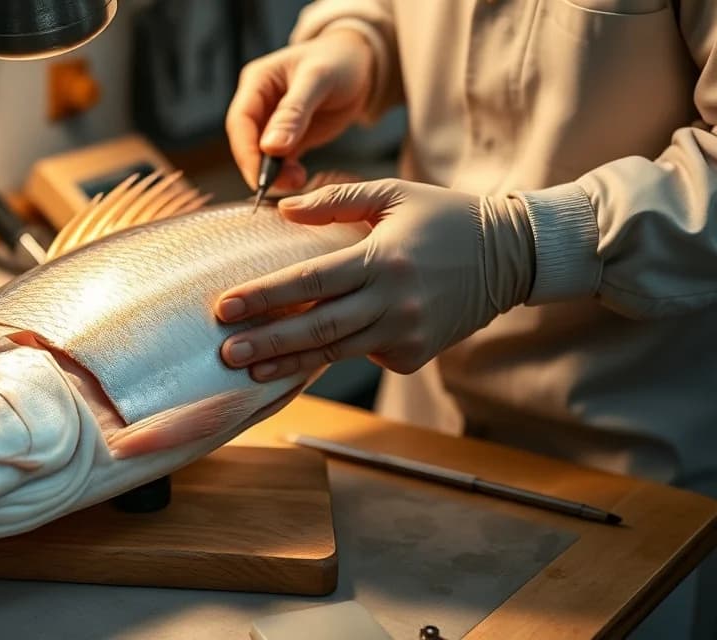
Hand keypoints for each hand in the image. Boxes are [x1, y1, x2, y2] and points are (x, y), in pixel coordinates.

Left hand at [215, 179, 535, 378]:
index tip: (225, 307)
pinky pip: (364, 357)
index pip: (309, 280)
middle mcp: (393, 301)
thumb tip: (282, 210)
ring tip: (248, 370)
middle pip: (315, 326)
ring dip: (288, 363)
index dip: (264, 296)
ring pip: (334, 352)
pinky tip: (299, 361)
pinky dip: (333, 356)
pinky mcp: (415, 354)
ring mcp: (406, 332)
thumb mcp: (392, 195)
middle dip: (266, 342)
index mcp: (382, 258)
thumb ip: (335, 201)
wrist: (511, 254)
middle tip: (225, 352)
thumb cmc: (446, 217)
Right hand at [226, 29, 373, 191]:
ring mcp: (272, 122)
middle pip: (246, 141)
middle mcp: (259, 103)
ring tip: (296, 181)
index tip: (259, 176)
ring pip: (261, 155)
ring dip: (274, 173)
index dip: (246, 151)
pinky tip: (298, 179)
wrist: (361, 64)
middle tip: (281, 184)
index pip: (240, 121)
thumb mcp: (318, 80)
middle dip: (259, 166)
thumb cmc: (339, 61)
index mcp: (257, 82)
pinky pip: (279, 161)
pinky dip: (285, 173)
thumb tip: (270, 147)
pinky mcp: (287, 138)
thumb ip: (294, 112)